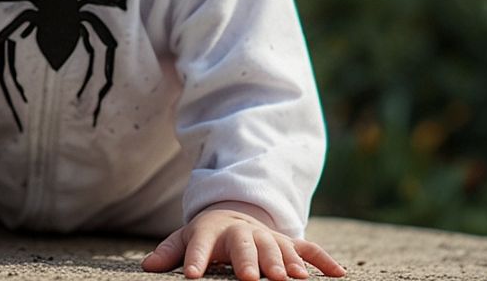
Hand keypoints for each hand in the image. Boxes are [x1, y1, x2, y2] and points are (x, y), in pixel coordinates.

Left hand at [142, 201, 344, 279]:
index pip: (201, 244)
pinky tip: (339, 275)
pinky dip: (324, 261)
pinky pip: (310, 249)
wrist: (238, 212)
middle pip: (247, 246)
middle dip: (250, 262)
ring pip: (279, 249)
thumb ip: (170, 251)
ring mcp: (270, 236)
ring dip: (287, 264)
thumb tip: (147, 266)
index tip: (193, 277)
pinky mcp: (291, 242)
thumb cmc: (209, 234)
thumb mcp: (186, 238)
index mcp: (214, 230)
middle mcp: (244, 232)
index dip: (197, 259)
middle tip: (250, 279)